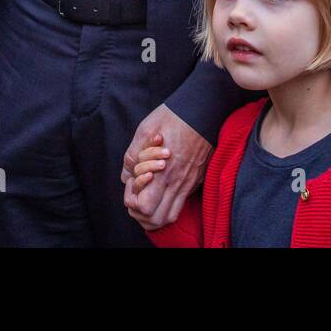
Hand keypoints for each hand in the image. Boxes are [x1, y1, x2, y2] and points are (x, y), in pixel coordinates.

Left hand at [121, 105, 210, 229]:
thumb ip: (133, 156)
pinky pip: (180, 204)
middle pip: (156, 220)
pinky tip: (161, 187)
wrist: (203, 109)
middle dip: (140, 213)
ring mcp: (189, 184)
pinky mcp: (196, 180)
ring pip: (170, 216)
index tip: (131, 182)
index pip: (144, 208)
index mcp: (164, 172)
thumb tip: (127, 175)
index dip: (131, 199)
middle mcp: (178, 183)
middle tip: (137, 192)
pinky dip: (167, 204)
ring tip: (147, 194)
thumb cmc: (173, 117)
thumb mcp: (145, 130)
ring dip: (154, 212)